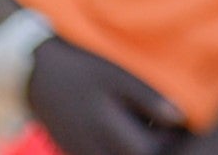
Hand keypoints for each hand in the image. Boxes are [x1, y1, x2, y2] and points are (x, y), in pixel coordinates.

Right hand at [25, 36, 188, 154]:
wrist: (36, 74)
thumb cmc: (84, 70)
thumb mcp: (118, 77)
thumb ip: (149, 99)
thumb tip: (181, 118)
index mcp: (106, 128)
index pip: (146, 151)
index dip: (166, 140)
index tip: (176, 122)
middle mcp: (90, 147)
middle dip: (149, 146)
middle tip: (162, 126)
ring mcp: (78, 151)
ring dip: (130, 149)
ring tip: (142, 128)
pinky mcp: (71, 151)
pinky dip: (113, 149)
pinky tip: (120, 132)